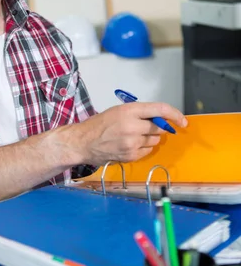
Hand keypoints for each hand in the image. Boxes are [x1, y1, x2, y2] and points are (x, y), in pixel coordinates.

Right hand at [71, 102, 186, 165]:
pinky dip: (143, 147)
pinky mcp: (131, 155)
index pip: (160, 110)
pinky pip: (148, 150)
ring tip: (134, 136)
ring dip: (150, 138)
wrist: (83, 142)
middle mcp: (133, 126)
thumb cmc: (99, 124)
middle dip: (158, 127)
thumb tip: (161, 118)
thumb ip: (140, 113)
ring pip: (155, 140)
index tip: (183, 120)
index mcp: (129, 110)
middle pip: (160, 127)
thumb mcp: (118, 110)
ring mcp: (132, 143)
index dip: (175, 114)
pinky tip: (130, 144)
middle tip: (147, 127)